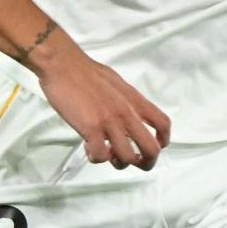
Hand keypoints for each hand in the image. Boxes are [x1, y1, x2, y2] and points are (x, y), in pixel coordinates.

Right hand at [33, 43, 170, 169]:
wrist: (63, 64)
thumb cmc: (86, 71)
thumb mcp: (118, 84)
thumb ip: (127, 102)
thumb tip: (130, 115)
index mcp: (134, 101)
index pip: (163, 124)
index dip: (162, 141)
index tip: (155, 146)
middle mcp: (126, 113)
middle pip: (151, 149)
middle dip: (146, 162)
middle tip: (135, 162)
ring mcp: (109, 122)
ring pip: (127, 158)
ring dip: (118, 162)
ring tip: (107, 153)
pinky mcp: (90, 128)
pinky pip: (100, 155)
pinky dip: (96, 157)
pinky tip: (89, 147)